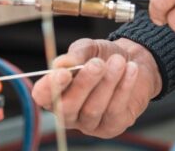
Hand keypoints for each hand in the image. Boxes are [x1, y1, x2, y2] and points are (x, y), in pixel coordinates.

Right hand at [31, 37, 161, 137]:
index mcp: (56, 92)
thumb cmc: (103, 56)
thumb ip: (75, 54)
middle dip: (83, 84)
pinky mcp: (111, 127)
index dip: (49, 88)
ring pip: (93, 109)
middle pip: (67, 107)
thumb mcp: (88, 48)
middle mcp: (68, 112)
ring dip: (107, 82)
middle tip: (97, 63)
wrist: (131, 61)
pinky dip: (123, 87)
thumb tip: (59, 63)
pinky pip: (114, 110)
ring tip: (118, 61)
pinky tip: (130, 69)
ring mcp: (89, 123)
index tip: (63, 72)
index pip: (43, 96)